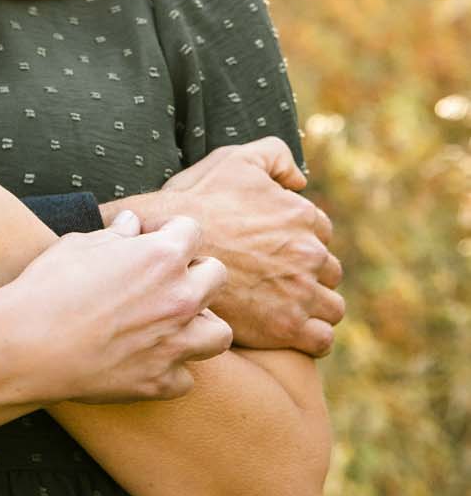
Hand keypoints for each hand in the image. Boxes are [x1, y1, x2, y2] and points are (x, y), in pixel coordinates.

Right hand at [0, 212, 231, 404]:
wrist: (27, 345)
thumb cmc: (47, 289)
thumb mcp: (78, 246)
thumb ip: (114, 235)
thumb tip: (131, 225)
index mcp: (162, 256)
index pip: (192, 231)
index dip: (169, 232)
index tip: (149, 240)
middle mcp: (179, 298)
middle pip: (216, 276)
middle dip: (194, 273)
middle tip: (163, 281)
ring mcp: (174, 344)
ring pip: (219, 333)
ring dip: (200, 326)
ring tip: (172, 325)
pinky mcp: (159, 381)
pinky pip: (185, 377)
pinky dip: (170, 370)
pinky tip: (146, 361)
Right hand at [105, 138, 342, 356]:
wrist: (165, 248)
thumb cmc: (196, 202)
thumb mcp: (235, 160)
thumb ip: (275, 156)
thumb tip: (300, 181)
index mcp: (303, 216)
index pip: (321, 235)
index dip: (299, 243)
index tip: (276, 252)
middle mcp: (309, 254)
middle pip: (328, 272)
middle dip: (308, 276)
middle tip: (277, 281)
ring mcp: (299, 293)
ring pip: (331, 307)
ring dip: (315, 308)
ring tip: (286, 308)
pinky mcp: (285, 327)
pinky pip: (321, 339)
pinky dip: (312, 337)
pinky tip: (290, 331)